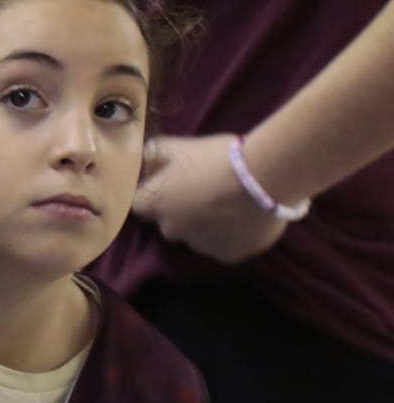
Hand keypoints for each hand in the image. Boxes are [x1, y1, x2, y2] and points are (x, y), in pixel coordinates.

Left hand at [131, 133, 289, 264]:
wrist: (264, 177)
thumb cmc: (214, 158)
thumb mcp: (173, 146)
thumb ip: (149, 156)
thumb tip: (139, 164)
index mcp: (152, 205)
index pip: (141, 202)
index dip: (156, 191)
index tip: (173, 181)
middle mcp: (169, 231)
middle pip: (169, 220)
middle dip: (181, 208)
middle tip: (205, 188)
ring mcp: (198, 246)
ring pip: (196, 235)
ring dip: (205, 222)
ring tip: (228, 201)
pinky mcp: (227, 256)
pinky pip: (222, 246)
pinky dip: (229, 235)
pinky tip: (242, 216)